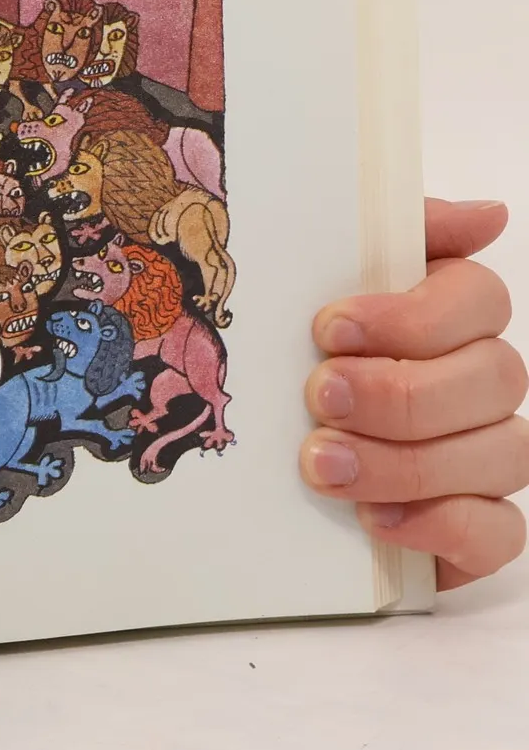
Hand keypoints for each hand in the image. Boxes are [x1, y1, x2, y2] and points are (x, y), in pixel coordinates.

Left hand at [301, 199, 526, 587]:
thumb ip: (394, 236)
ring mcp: (485, 457)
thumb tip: (489, 215)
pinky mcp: (471, 529)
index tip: (330, 327)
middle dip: (404, 393)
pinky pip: (499, 534)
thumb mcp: (312, 276)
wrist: (245, 446)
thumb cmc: (289, 348)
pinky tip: (375, 520)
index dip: (415, 316)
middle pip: (496, 379)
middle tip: (320, 396)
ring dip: (408, 462)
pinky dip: (442, 527)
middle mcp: (480, 383)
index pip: (483, 299)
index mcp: (448, 314)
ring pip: (504, 456)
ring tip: (322, 462)